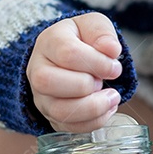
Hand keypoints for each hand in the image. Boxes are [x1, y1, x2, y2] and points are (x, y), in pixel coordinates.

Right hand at [27, 13, 122, 132]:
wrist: (67, 56)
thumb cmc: (81, 40)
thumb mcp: (93, 26)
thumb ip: (102, 33)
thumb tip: (111, 50)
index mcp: (48, 42)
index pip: (68, 53)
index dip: (97, 63)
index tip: (115, 66)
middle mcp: (37, 70)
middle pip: (49, 82)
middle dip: (86, 85)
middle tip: (103, 81)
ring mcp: (41, 96)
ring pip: (58, 110)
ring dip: (92, 108)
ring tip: (111, 98)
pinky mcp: (50, 115)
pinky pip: (67, 127)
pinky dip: (92, 122)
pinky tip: (106, 109)